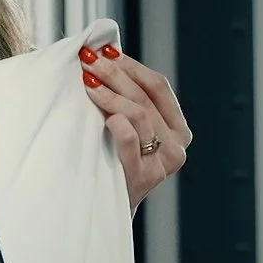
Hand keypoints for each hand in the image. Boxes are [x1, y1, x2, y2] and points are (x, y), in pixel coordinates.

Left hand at [79, 43, 191, 212]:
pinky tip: (102, 116)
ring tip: (86, 82)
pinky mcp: (142, 178)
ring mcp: (162, 163)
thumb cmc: (109, 162)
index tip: (105, 51)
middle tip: (88, 60)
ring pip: (138, 113)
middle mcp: (176, 145)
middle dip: (114, 73)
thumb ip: (125, 99)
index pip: (157, 86)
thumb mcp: (125, 129)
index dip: (131, 66)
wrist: (103, 211)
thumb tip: (104, 55)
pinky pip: (129, 140)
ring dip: (109, 93)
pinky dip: (116, 124)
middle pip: (145, 96)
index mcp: (177, 129)